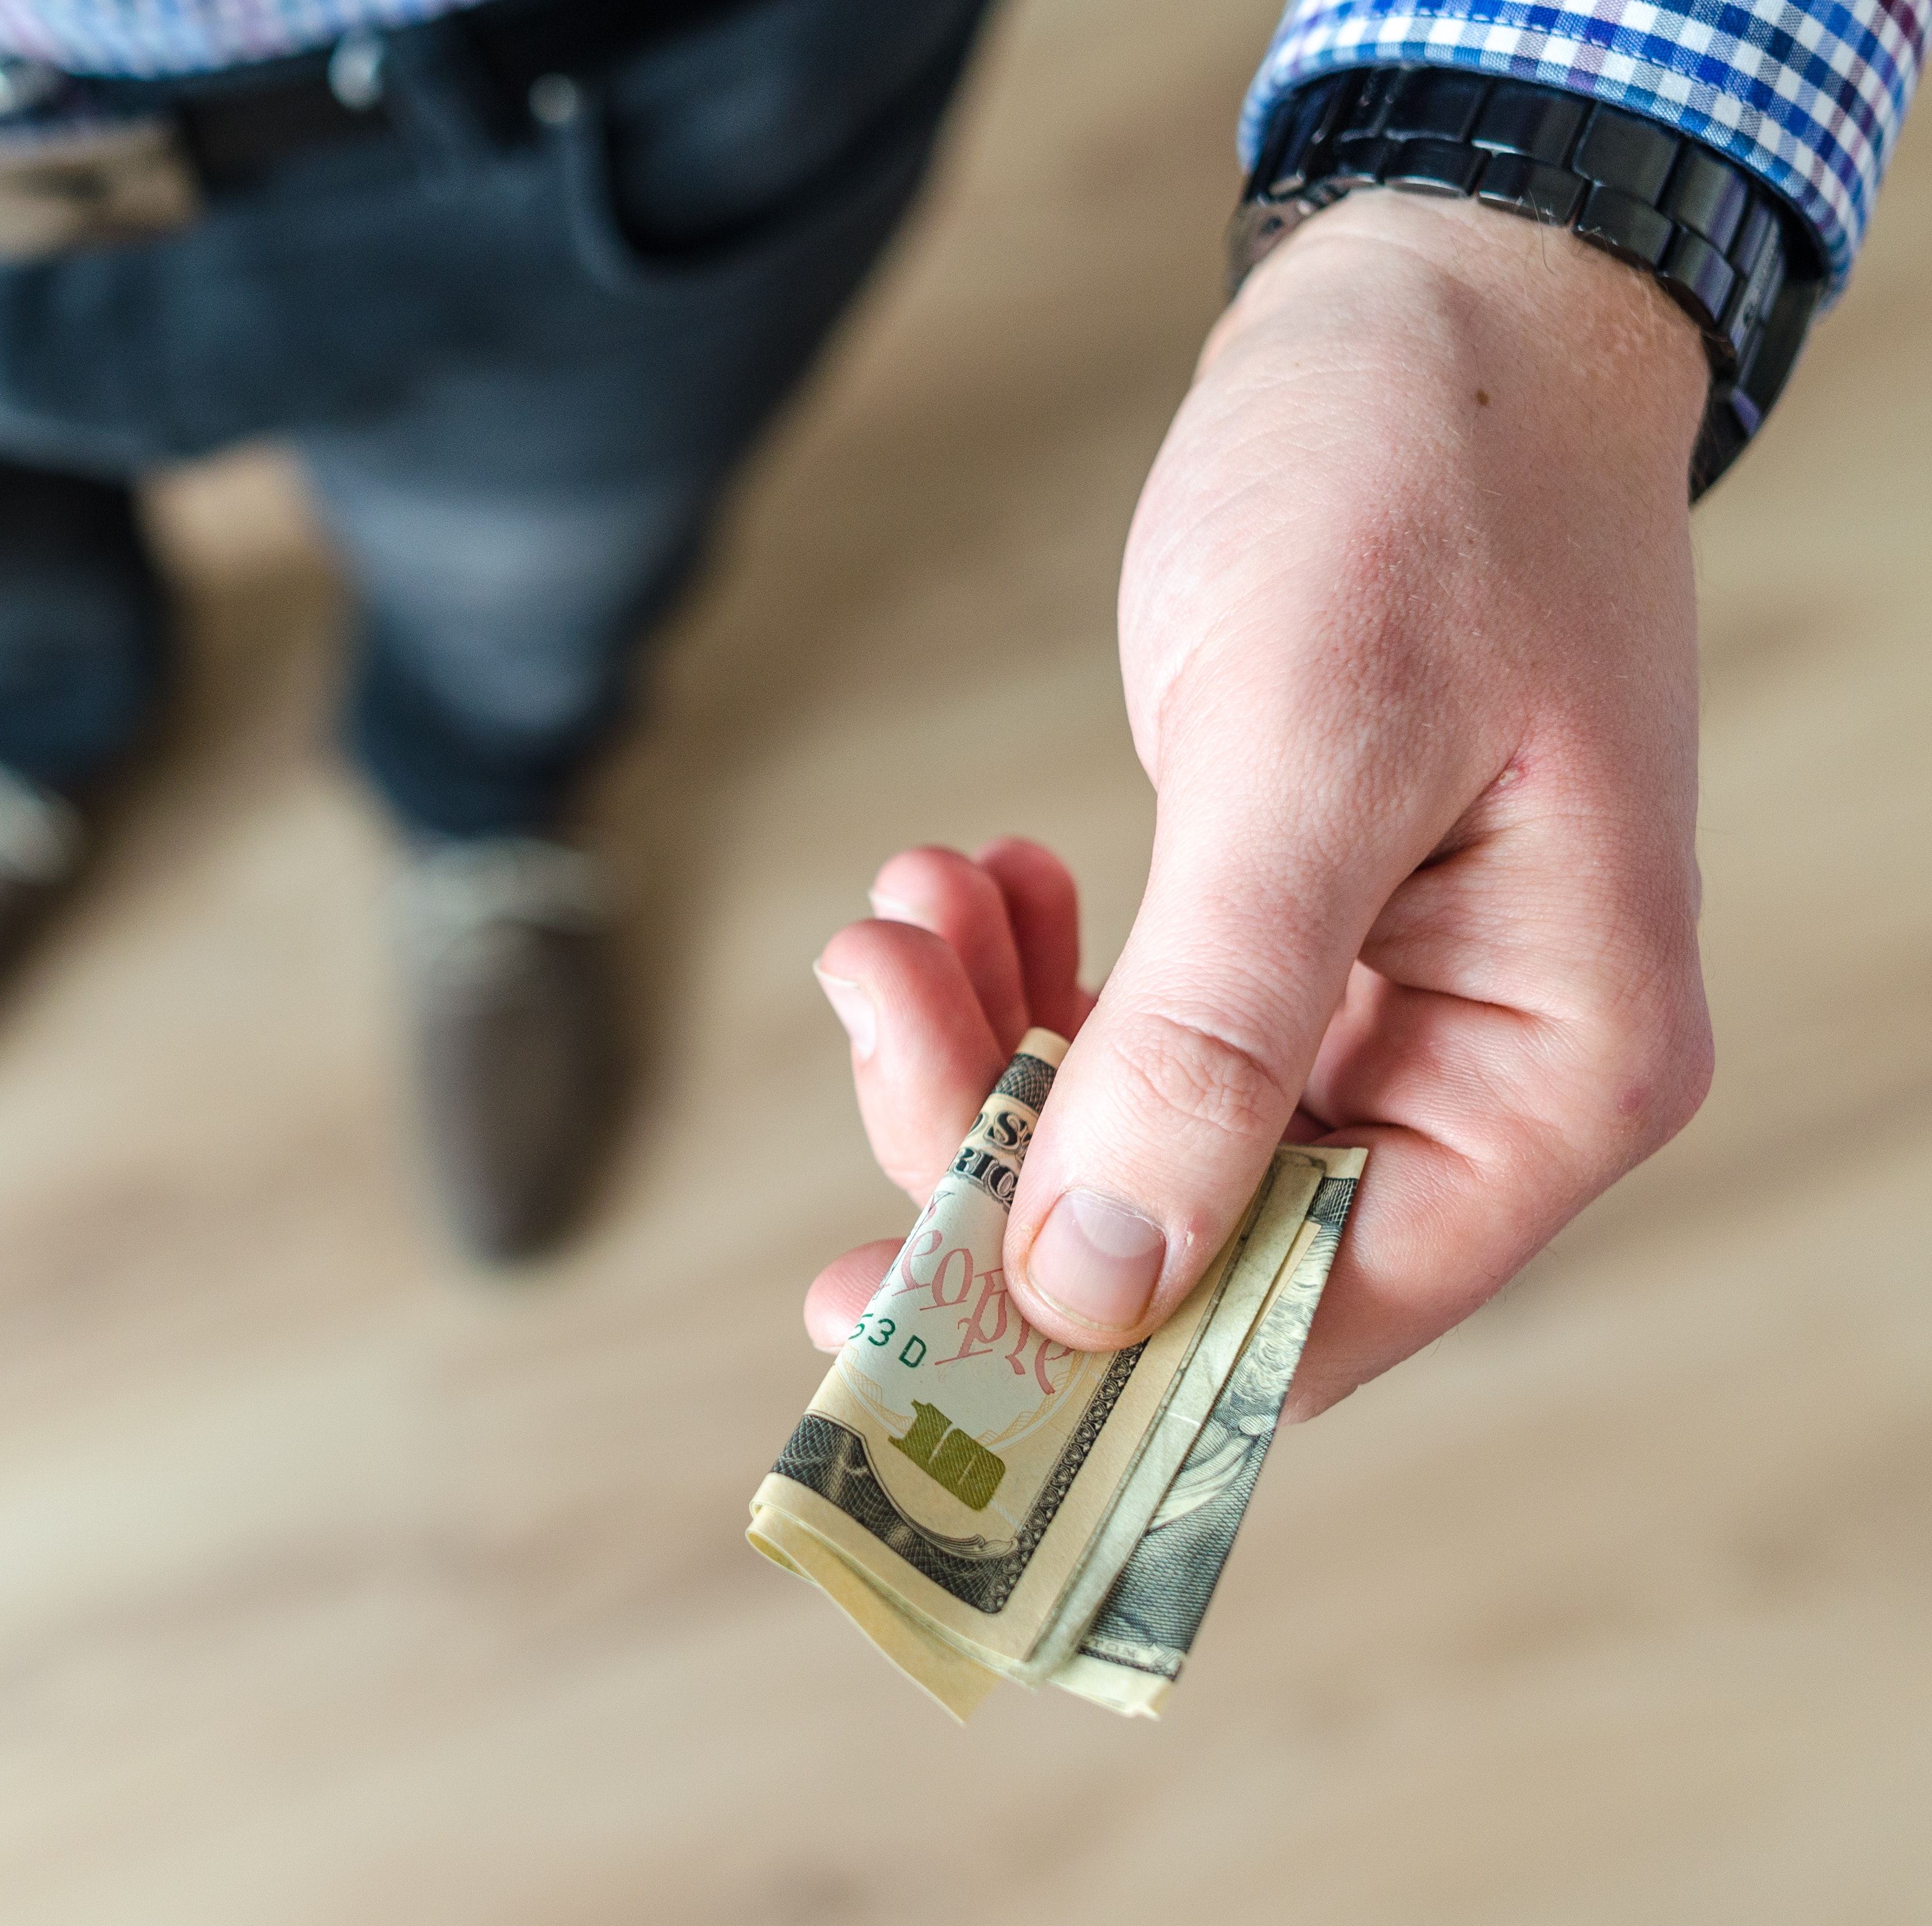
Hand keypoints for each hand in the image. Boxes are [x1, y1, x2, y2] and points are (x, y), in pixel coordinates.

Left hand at [808, 193, 1717, 1418]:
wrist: (1441, 310)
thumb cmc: (1425, 487)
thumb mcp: (1310, 743)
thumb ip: (1211, 1025)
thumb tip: (1098, 1279)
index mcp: (1553, 1070)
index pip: (1304, 1316)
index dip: (1083, 1345)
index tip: (871, 1306)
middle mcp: (1483, 1076)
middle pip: (1193, 1238)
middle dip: (998, 1145)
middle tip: (871, 987)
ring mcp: (1387, 1011)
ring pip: (1137, 1140)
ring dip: (986, 1049)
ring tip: (903, 907)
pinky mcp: (1294, 940)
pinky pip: (1133, 1036)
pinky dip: (1025, 982)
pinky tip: (968, 885)